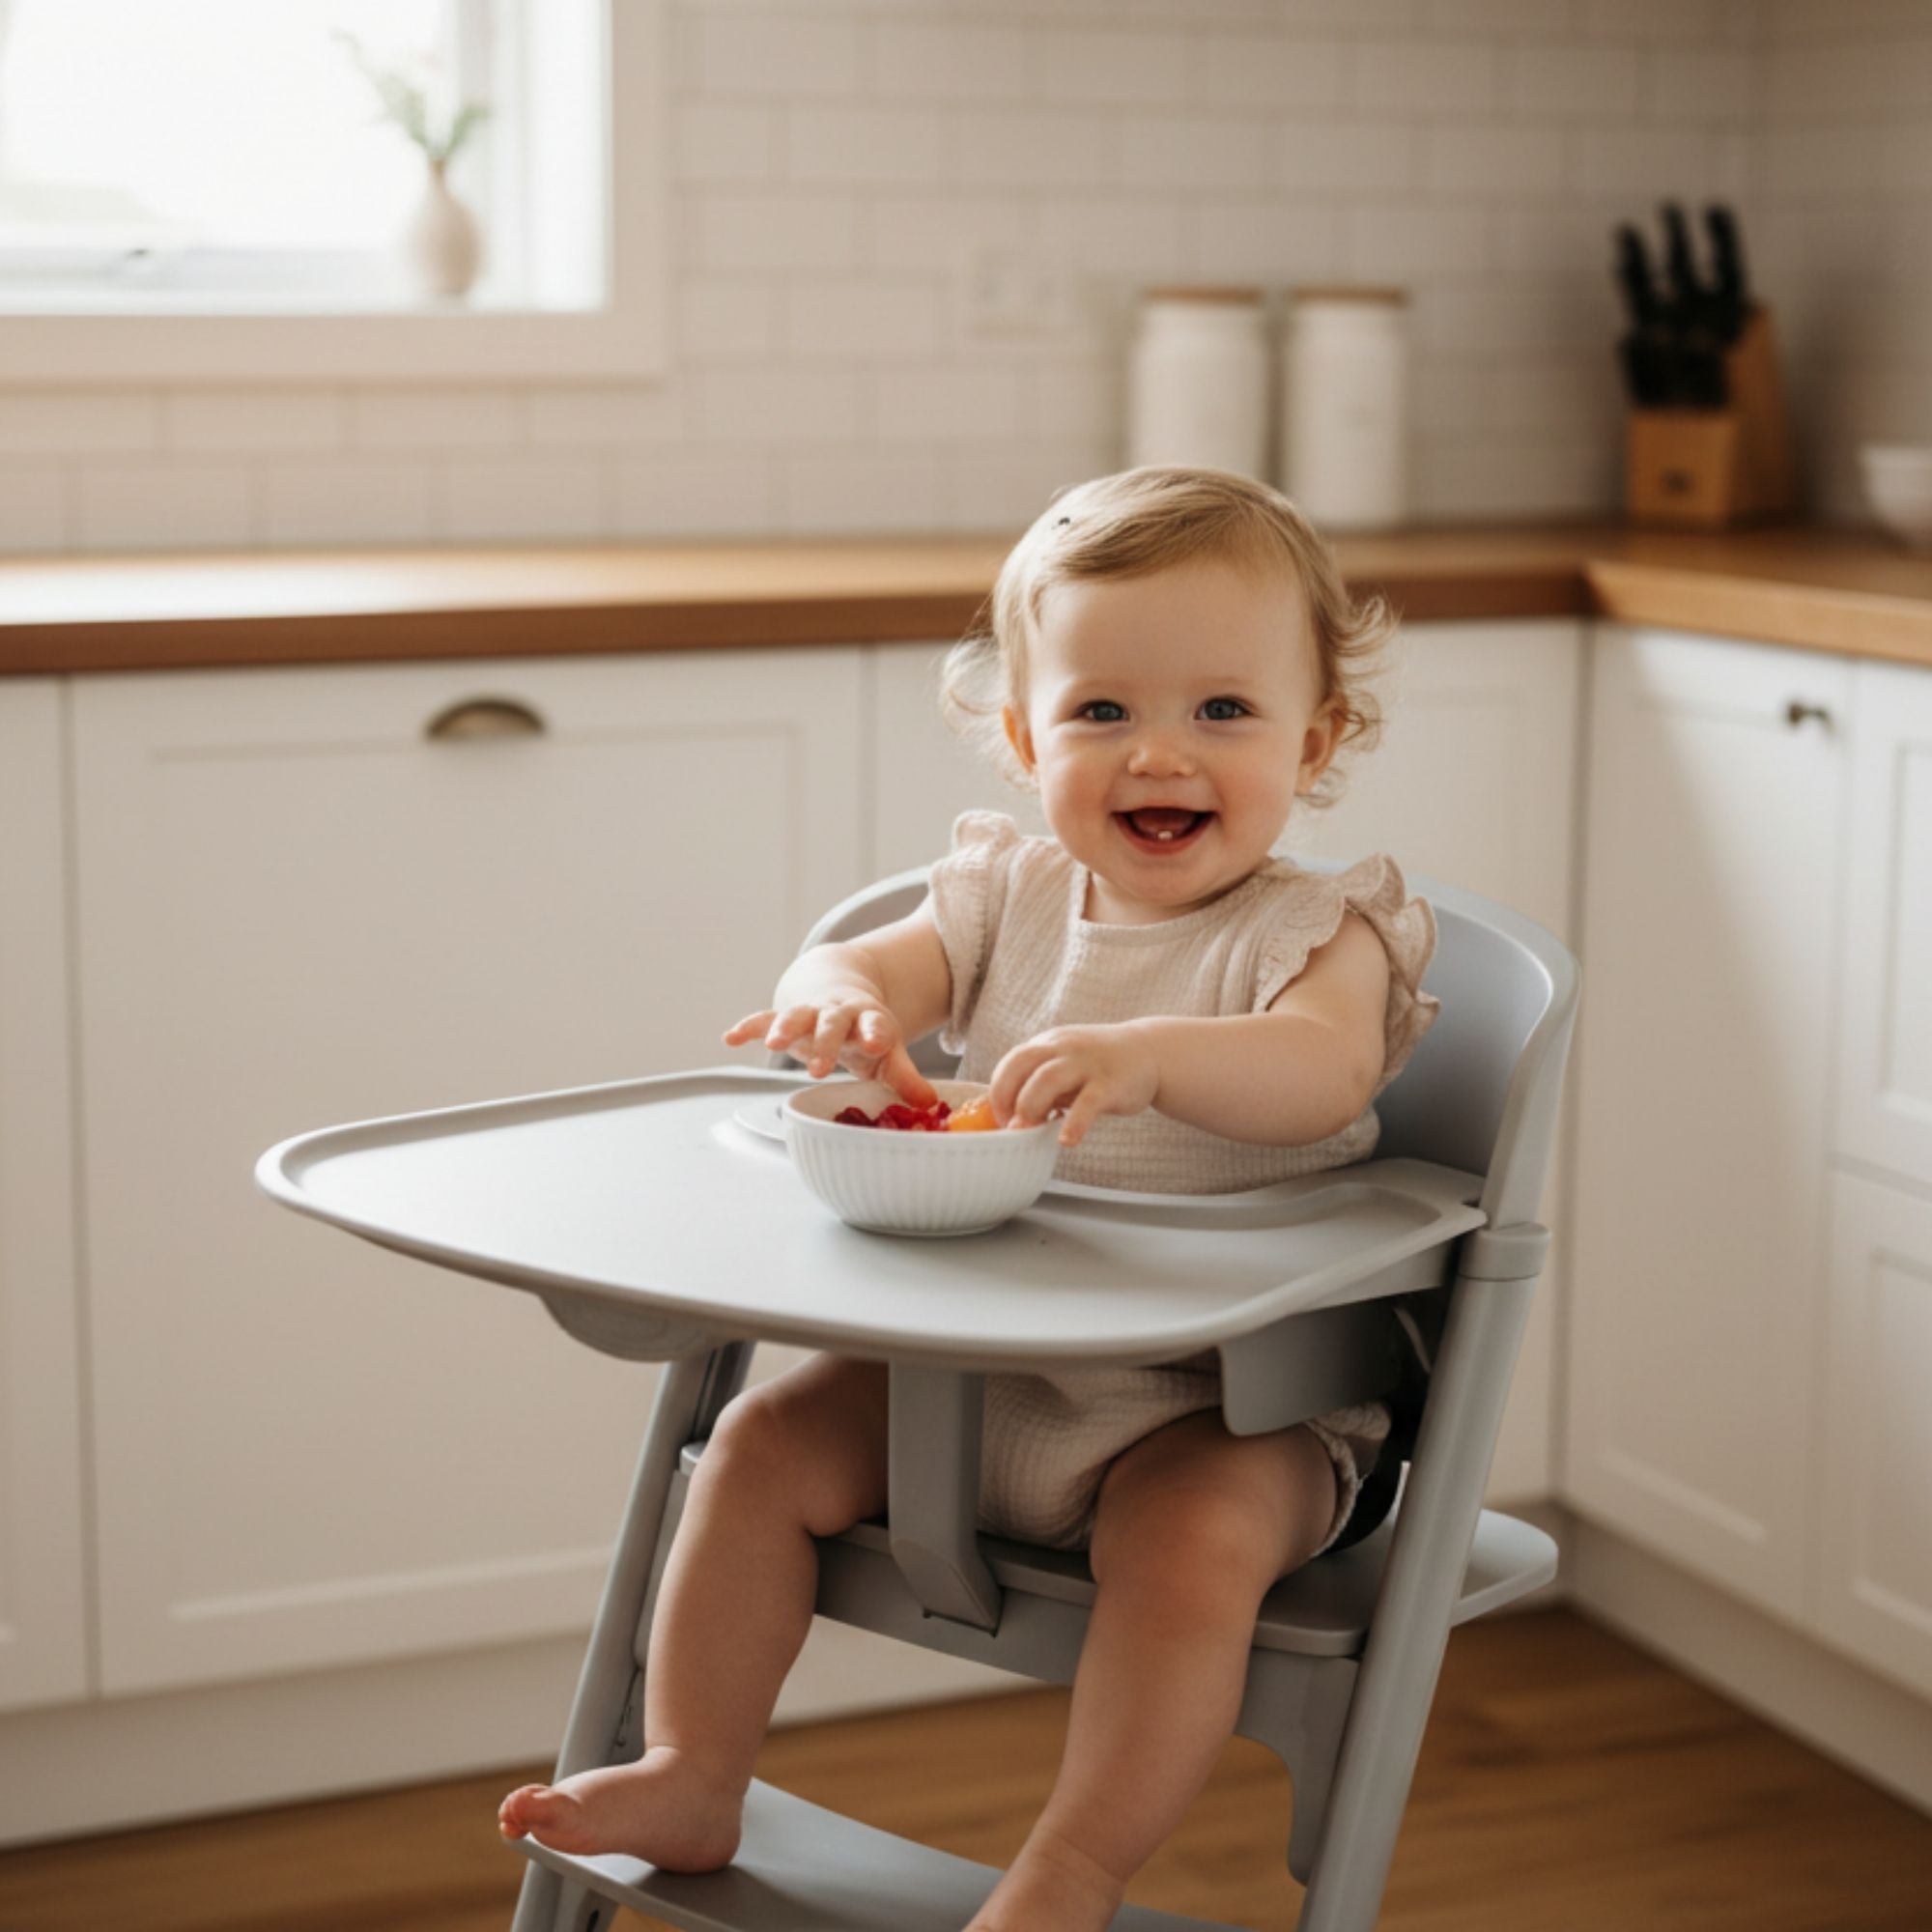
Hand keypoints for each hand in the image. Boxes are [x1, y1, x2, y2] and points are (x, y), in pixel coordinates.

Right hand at [722, 996, 937, 1106]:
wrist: (838, 990)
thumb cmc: (863, 1030)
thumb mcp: (887, 1050)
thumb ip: (904, 1076)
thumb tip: (930, 1104)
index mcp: (868, 1019)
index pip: (875, 1024)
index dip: (876, 1033)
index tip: (877, 1043)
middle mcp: (837, 1012)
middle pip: (831, 1023)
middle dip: (825, 1043)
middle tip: (820, 1067)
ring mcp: (808, 1012)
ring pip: (795, 1016)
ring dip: (784, 1028)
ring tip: (772, 1046)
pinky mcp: (784, 1015)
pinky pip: (763, 1018)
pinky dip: (747, 1027)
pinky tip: (730, 1037)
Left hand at [989, 1023, 1159, 1147]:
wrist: (1149, 1052)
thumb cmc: (1099, 1066)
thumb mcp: (1065, 1066)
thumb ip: (1040, 1085)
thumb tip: (1013, 1117)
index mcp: (1048, 1044)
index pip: (1011, 1061)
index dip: (999, 1091)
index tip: (1001, 1118)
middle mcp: (1063, 1048)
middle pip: (1021, 1064)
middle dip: (1007, 1097)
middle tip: (1011, 1126)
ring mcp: (1087, 1064)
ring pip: (1048, 1079)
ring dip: (1031, 1106)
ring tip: (1029, 1130)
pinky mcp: (1110, 1084)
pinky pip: (1088, 1103)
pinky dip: (1074, 1123)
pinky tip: (1067, 1140)